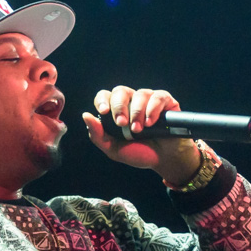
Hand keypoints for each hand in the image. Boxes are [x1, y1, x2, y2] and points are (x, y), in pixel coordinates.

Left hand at [82, 86, 200, 184]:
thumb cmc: (139, 152)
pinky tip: (151, 123)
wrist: (163, 159)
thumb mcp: (113, 149)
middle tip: (122, 124)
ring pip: (139, 94)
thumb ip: (98, 134)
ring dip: (137, 113)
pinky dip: (153, 110)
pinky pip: (157, 97)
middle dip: (119, 107)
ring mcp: (148, 100)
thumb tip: (85, 115)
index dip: (102, 100)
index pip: (104, 96)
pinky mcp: (165, 101)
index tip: (104, 112)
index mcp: (116, 111)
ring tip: (139, 130)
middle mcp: (131, 102)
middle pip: (120, 91)